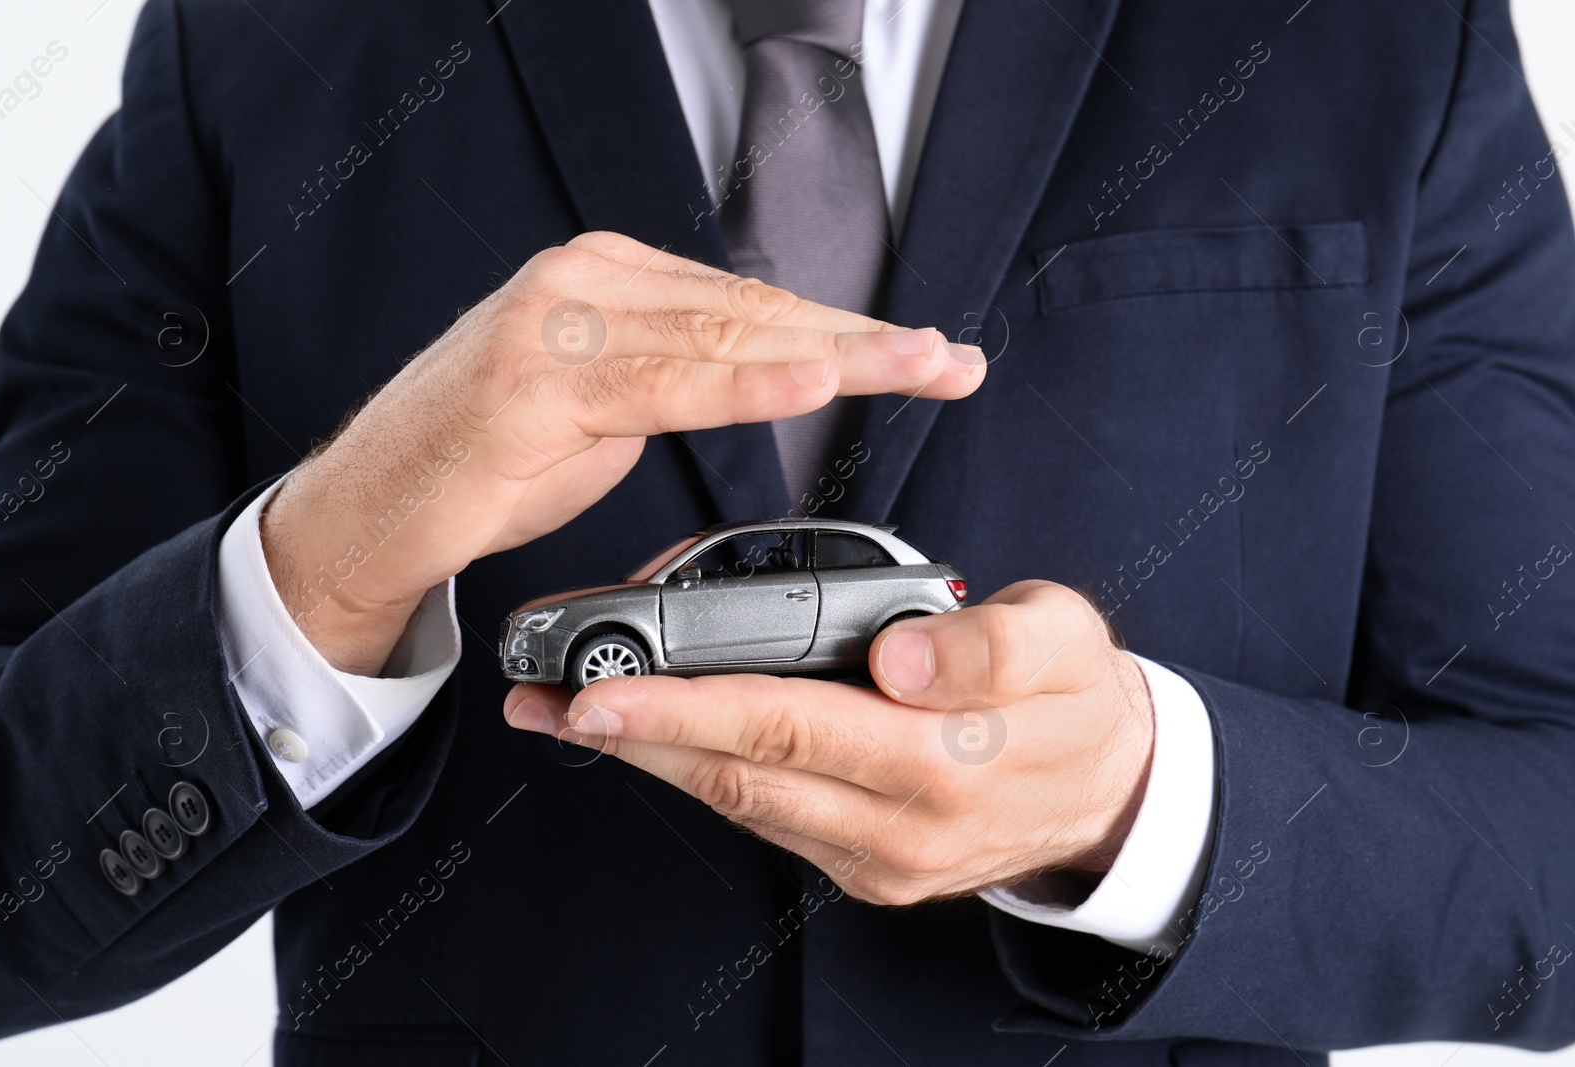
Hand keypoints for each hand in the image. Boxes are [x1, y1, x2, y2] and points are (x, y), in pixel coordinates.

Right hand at [261, 232, 983, 673]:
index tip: (923, 354)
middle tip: (951, 360)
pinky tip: (815, 378)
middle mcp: (586, 279)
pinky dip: (748, 384)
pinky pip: (666, 384)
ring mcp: (558, 321)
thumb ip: (672, 379)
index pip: (751, 303)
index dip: (847, 331)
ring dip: (836, 354)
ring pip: (725, 336)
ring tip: (919, 365)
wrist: (365, 511)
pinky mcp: (537, 380)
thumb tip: (749, 372)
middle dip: (865, 341)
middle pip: (755, 310)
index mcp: (608, 278)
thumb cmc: (481, 465)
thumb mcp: (599, 412)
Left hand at [503, 580, 1154, 904]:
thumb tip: (899, 657)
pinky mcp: (866, 869)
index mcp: (943, 758)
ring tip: (572, 713)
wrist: (1113, 790)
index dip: (686, 708)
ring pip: (741, 804)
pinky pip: (769, 821)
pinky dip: (705, 778)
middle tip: (544, 699)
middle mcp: (898, 826)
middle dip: (633, 736)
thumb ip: (988, 647)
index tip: (604, 689)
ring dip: (652, 759)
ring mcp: (877, 859)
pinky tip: (657, 742)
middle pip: (739, 775)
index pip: (788, 726)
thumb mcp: (1067, 640)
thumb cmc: (1079, 697)